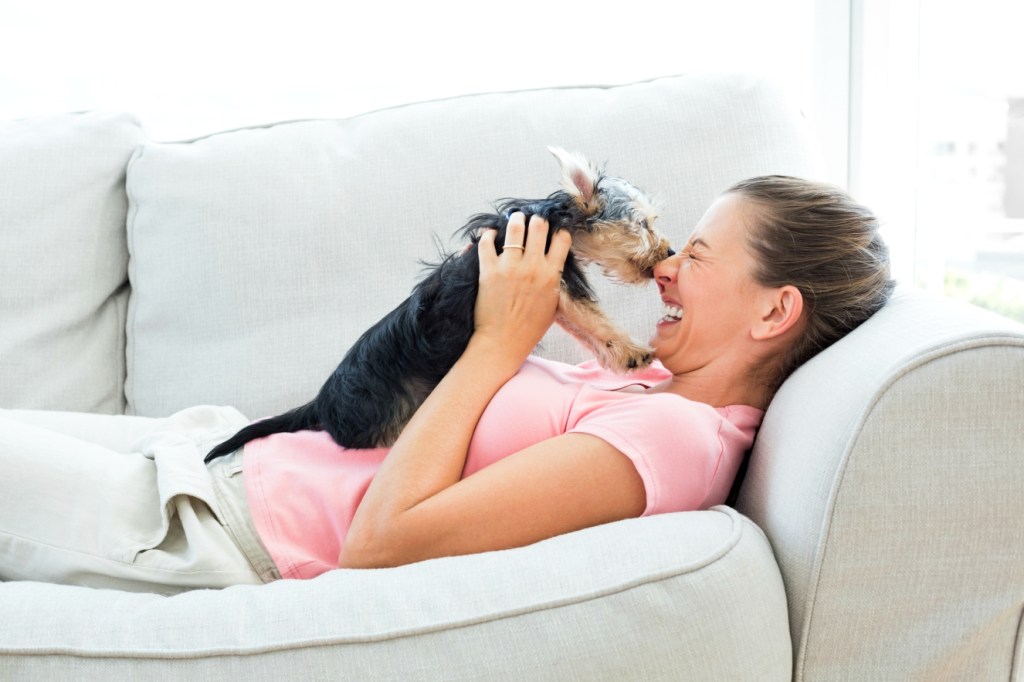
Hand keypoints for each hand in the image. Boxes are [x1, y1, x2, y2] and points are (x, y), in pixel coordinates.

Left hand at [472, 213, 571, 364]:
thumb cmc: (530, 328)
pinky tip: (491, 234)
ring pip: (515, 228)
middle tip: (533, 221)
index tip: (554, 231)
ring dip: (516, 219)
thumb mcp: (553, 304)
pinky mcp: (488, 271)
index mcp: (550, 275)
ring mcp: (509, 267)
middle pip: (539, 226)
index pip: (561, 239)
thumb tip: (555, 263)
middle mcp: (531, 266)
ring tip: (515, 218)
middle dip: (537, 220)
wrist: (503, 342)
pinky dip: (488, 235)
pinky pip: (486, 243)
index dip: (559, 231)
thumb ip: (554, 280)